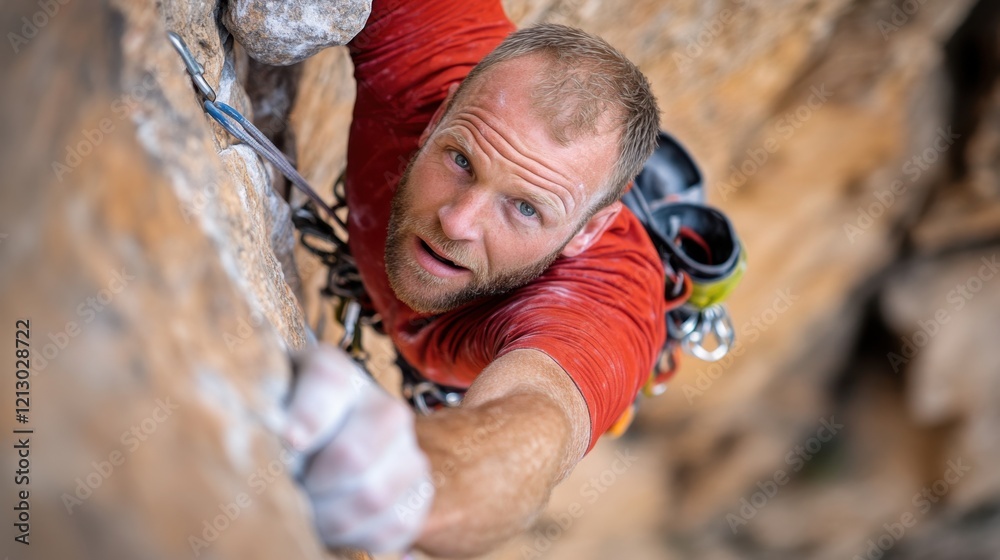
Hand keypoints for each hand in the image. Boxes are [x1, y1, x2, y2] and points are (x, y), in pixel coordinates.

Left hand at [282, 344, 432, 552]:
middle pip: (354, 454)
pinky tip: (333, 524)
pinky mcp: (419, 492)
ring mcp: (407, 450)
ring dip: (329, 517)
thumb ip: (258, 409)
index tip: (288, 443)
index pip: (328, 381)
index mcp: (336, 373)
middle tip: (289, 492)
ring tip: (306, 511)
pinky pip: (396, 525)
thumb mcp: (263, 405)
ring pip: (374, 495)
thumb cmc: (280, 428)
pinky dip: (357, 536)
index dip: (309, 415)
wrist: (315, 451)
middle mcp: (383, 406)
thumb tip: (276, 441)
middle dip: (311, 486)